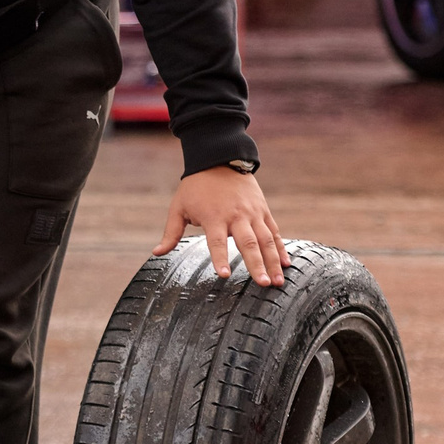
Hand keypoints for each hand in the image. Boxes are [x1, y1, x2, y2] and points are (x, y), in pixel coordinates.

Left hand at [154, 166, 285, 286]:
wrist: (219, 159)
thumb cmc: (196, 186)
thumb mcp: (179, 207)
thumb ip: (171, 233)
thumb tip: (157, 253)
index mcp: (214, 217)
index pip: (216, 242)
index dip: (220, 258)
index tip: (224, 275)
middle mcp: (236, 216)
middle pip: (248, 243)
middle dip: (257, 265)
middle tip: (263, 284)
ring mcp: (252, 213)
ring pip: (266, 240)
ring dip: (273, 261)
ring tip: (278, 282)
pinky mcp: (263, 210)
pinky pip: (274, 232)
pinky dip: (281, 248)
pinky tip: (286, 264)